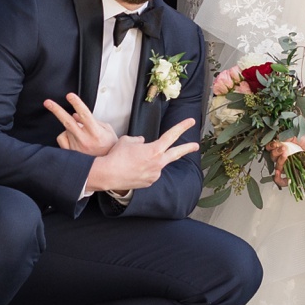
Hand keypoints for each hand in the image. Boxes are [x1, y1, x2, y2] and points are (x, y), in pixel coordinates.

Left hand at [45, 92, 118, 156]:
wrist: (107, 167)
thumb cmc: (109, 146)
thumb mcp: (107, 130)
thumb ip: (93, 120)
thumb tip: (76, 114)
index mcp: (96, 133)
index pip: (85, 115)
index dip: (77, 103)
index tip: (70, 95)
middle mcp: (85, 140)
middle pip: (68, 121)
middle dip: (56, 110)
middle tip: (47, 102)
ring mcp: (76, 147)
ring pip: (66, 129)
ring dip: (71, 126)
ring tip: (81, 133)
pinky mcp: (71, 153)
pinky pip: (62, 138)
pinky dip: (65, 135)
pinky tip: (72, 137)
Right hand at [84, 119, 200, 193]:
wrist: (108, 174)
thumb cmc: (117, 156)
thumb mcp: (127, 140)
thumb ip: (139, 140)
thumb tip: (143, 143)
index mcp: (155, 150)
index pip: (172, 135)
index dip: (182, 127)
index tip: (191, 122)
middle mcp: (158, 163)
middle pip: (176, 153)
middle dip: (186, 148)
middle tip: (195, 146)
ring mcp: (155, 174)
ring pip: (157, 163)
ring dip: (150, 160)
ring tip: (133, 161)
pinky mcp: (149, 182)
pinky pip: (150, 172)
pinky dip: (144, 169)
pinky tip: (133, 169)